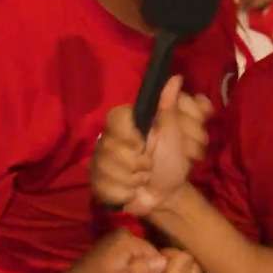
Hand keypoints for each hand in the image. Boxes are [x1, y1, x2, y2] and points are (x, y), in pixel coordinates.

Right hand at [91, 75, 213, 216]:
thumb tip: (176, 78)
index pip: (116, 117)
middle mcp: (108, 139)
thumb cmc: (172, 159)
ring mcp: (99, 161)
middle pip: (113, 149)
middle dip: (141, 163)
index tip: (144, 143)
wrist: (167, 193)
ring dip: (135, 180)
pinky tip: (132, 191)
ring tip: (143, 178)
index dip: (130, 135)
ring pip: (110, 171)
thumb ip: (172, 108)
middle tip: (151, 164)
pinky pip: (106, 188)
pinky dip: (125, 194)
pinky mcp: (96, 183)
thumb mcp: (176, 134)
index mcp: (124, 122)